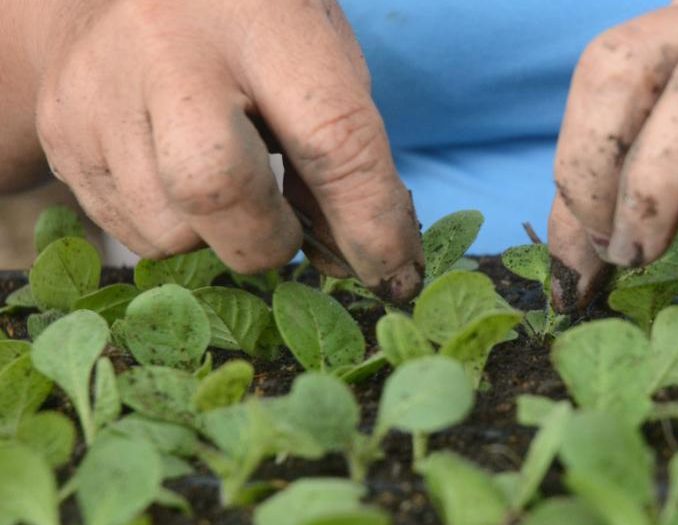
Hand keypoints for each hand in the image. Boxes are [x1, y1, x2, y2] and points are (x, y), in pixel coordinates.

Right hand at [25, 0, 422, 300]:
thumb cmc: (247, 27)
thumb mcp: (314, 59)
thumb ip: (341, 152)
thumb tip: (353, 261)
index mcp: (260, 18)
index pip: (331, 139)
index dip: (371, 223)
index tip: (395, 273)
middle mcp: (167, 50)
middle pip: (216, 189)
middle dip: (267, 239)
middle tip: (283, 227)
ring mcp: (100, 95)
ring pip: (168, 232)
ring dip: (217, 236)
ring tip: (224, 183)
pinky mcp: (63, 137)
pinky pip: (130, 233)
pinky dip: (175, 230)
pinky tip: (177, 179)